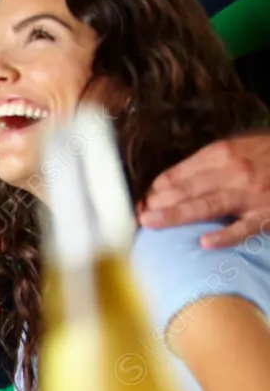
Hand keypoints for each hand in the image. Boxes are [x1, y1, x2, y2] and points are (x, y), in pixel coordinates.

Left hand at [139, 132, 269, 248]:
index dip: (153, 190)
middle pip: (185, 190)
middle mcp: (233, 172)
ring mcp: (250, 195)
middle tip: (134, 217)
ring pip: (206, 206)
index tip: (138, 203)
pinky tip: (205, 243)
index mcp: (222, 153)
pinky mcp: (266, 215)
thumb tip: (170, 182)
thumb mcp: (239, 147)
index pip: (177, 174)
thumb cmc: (269, 156)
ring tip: (151, 223)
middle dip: (156, 203)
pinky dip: (225, 235)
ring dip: (176, 215)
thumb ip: (208, 164)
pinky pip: (243, 227)